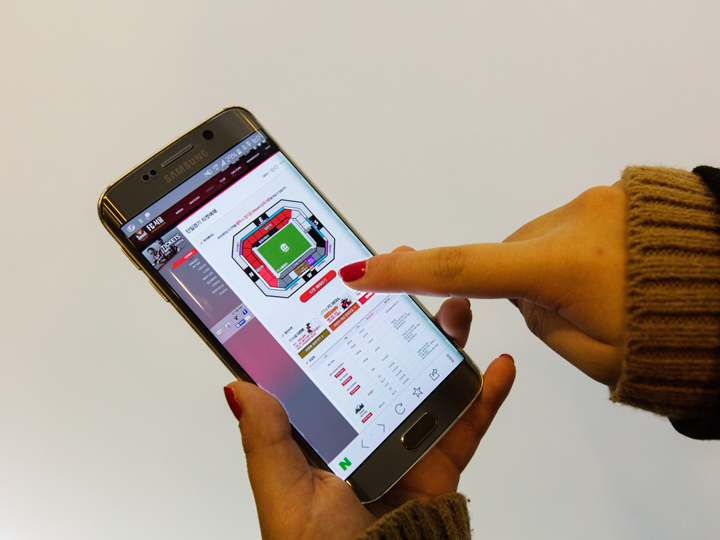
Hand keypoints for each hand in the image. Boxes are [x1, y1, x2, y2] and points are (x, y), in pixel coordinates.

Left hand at [224, 298, 514, 539]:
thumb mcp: (283, 490)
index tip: (345, 282)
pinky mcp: (441, 456)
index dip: (337, 320)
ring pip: (430, 376)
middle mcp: (367, 420)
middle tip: (404, 276)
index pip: (331, 360)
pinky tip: (498, 365)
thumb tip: (238, 387)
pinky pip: (468, 420)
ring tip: (453, 307)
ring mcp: (407, 435)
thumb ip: (266, 438)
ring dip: (445, 339)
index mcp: (326, 422)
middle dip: (398, 316)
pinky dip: (487, 392)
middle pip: (387, 356)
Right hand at [339, 183, 626, 386]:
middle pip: (509, 257)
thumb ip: (540, 321)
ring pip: (538, 242)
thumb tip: (520, 294)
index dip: (407, 273)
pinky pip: (567, 227)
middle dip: (519, 286)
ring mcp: (593, 204)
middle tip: (568, 316)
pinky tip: (608, 272)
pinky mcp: (611, 196)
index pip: (465, 270)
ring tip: (600, 295)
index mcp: (562, 268)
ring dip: (549, 269)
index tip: (362, 270)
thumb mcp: (594, 355)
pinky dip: (571, 252)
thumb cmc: (674, 333)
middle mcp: (571, 224)